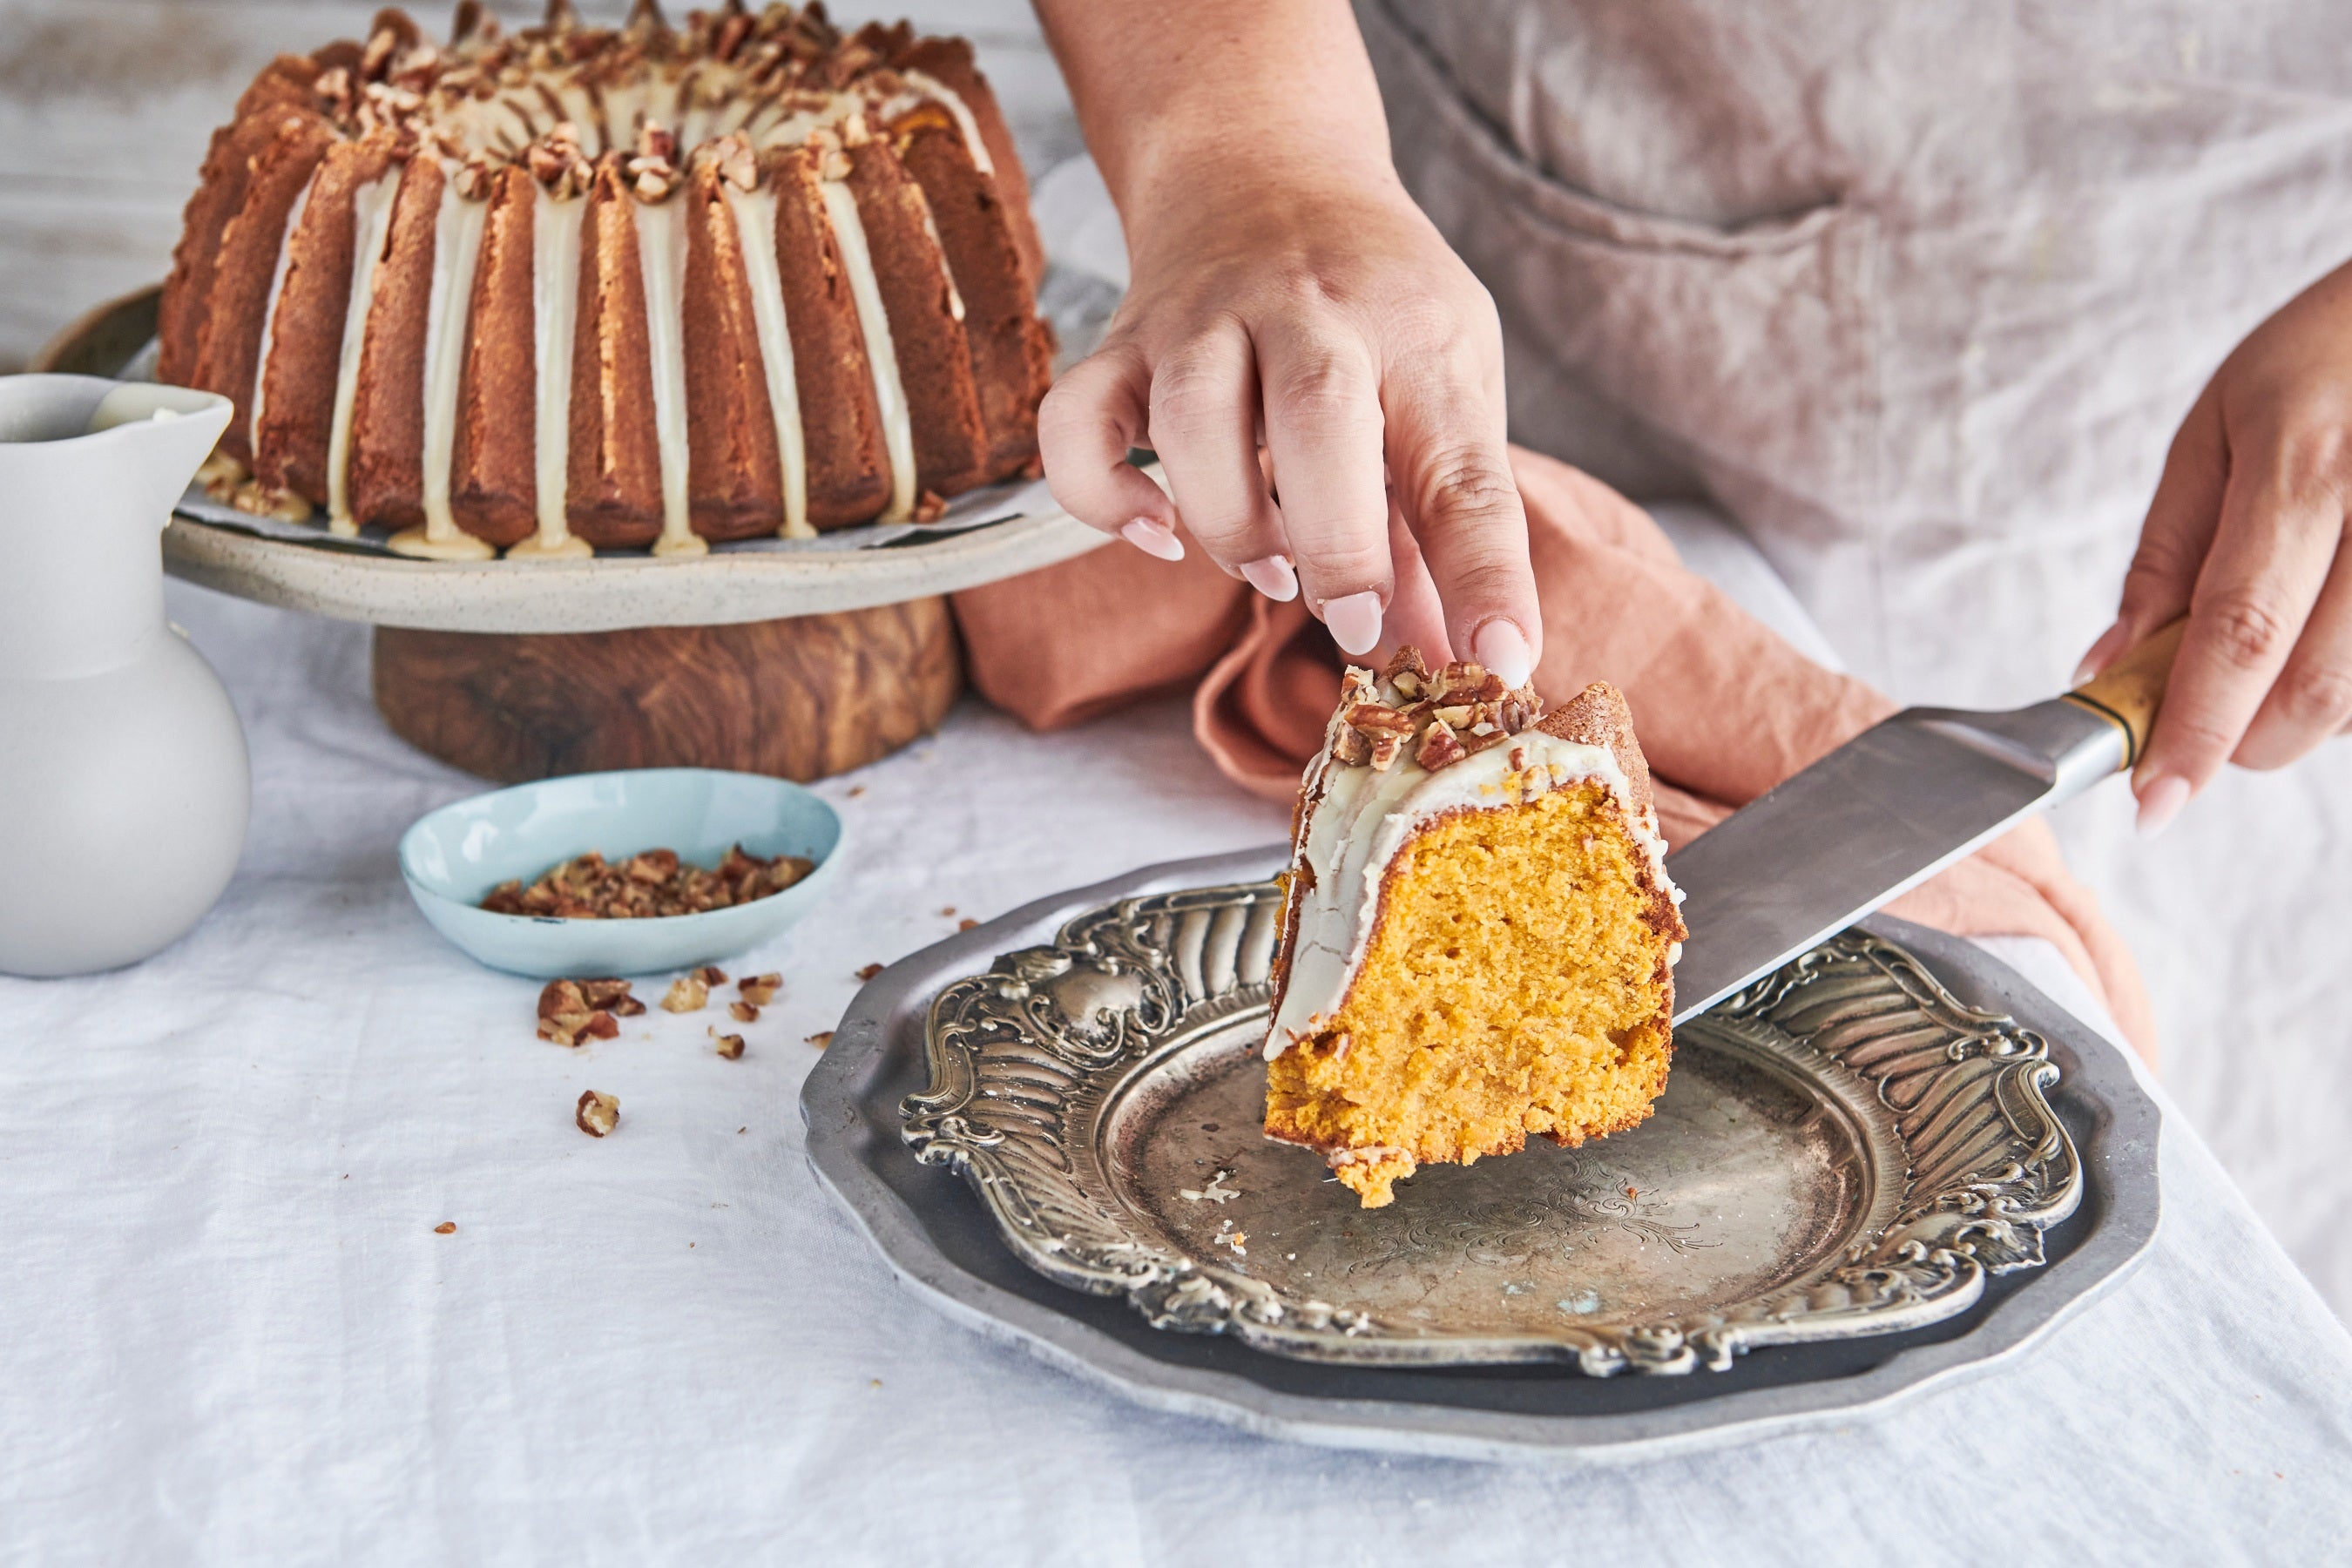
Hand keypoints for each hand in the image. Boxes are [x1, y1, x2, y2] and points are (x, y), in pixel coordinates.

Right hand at [1037, 170, 1540, 683]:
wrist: (1266, 167)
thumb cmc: (1376, 307)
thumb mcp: (1444, 385)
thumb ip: (1442, 527)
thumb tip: (1456, 660)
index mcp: (1417, 331)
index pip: (1462, 466)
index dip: (1483, 574)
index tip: (1500, 659)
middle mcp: (1308, 308)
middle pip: (1316, 418)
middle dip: (1338, 544)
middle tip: (1354, 618)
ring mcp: (1201, 319)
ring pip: (1188, 420)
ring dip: (1230, 523)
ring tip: (1272, 568)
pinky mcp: (1121, 344)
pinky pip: (1076, 425)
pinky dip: (1104, 498)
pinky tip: (1160, 533)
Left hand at [2081, 259, 2351, 832]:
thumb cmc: (2326, 356)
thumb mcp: (2218, 428)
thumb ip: (2165, 556)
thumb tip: (2107, 670)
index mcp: (2305, 462)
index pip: (2242, 629)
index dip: (2196, 730)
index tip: (2154, 804)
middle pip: (2319, 686)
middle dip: (2245, 743)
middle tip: (2202, 739)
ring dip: (2308, 717)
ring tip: (2274, 660)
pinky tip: (2333, 639)